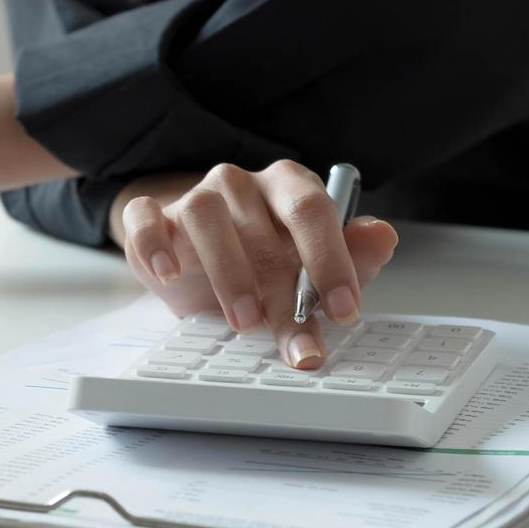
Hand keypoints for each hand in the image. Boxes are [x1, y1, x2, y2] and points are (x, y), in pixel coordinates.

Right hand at [113, 161, 398, 370]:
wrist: (197, 254)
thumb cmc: (264, 259)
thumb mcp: (311, 266)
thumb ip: (352, 256)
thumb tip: (383, 237)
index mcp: (288, 186)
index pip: (313, 209)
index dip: (330, 259)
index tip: (343, 309)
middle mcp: (242, 184)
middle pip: (262, 227)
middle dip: (284, 293)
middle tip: (298, 343)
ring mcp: (195, 196)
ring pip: (205, 214)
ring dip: (228, 271)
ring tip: (245, 321)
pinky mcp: (152, 215)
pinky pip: (145, 219)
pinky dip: (155, 245)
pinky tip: (170, 275)